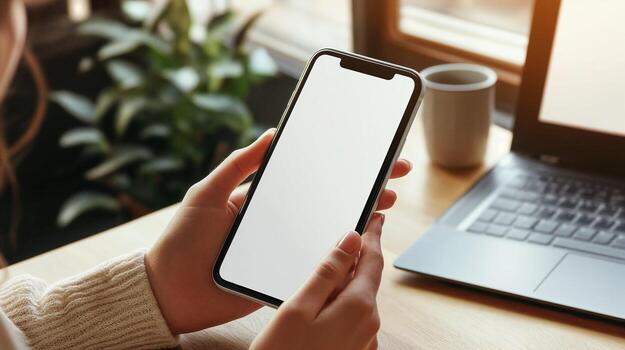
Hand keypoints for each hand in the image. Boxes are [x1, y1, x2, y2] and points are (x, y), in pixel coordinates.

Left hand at [146, 129, 410, 333]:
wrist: (170, 292)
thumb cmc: (183, 240)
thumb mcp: (206, 194)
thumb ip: (237, 165)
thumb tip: (270, 134)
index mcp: (266, 198)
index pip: (310, 176)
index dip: (338, 164)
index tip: (366, 150)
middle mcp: (283, 220)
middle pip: (330, 199)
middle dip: (364, 184)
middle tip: (394, 170)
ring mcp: (287, 246)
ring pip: (331, 229)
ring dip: (362, 214)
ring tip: (386, 200)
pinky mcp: (286, 273)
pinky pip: (320, 262)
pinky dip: (344, 253)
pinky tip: (364, 239)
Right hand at [251, 214, 385, 349]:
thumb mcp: (298, 308)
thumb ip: (328, 272)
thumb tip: (351, 240)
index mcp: (358, 307)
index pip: (373, 260)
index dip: (372, 235)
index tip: (376, 216)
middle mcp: (369, 325)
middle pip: (367, 279)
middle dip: (357, 258)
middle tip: (344, 237)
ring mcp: (363, 342)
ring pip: (359, 299)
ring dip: (346, 283)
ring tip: (323, 273)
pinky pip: (352, 318)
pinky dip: (340, 304)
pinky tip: (319, 305)